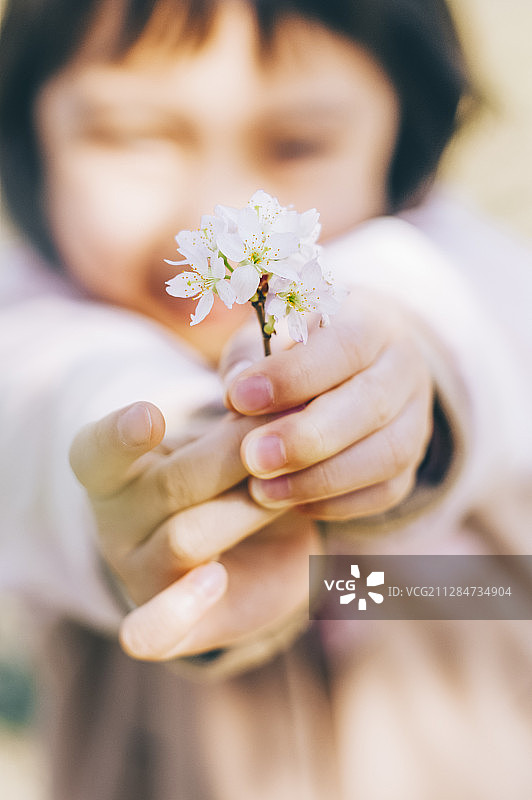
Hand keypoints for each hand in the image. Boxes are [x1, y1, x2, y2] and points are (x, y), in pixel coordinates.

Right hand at [70, 403, 318, 659]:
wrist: (255, 550)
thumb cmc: (234, 475)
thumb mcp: (232, 432)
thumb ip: (248, 399)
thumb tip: (285, 341)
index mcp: (115, 470)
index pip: (96, 451)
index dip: (119, 435)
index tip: (151, 417)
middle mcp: (118, 521)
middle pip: (172, 484)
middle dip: (238, 455)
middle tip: (290, 433)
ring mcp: (140, 572)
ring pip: (187, 539)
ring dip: (246, 509)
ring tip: (289, 491)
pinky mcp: (169, 622)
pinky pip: (151, 633)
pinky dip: (178, 610)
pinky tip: (216, 580)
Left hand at [222, 288, 433, 520]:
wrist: (354, 363)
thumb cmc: (297, 345)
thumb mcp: (270, 333)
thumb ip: (251, 357)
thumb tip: (236, 392)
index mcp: (372, 321)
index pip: (345, 345)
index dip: (293, 376)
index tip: (238, 398)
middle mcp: (405, 367)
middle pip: (372, 404)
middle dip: (308, 437)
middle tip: (253, 457)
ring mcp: (417, 417)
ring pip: (388, 454)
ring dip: (321, 479)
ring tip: (262, 490)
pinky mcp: (412, 461)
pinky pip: (387, 490)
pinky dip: (338, 502)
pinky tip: (291, 502)